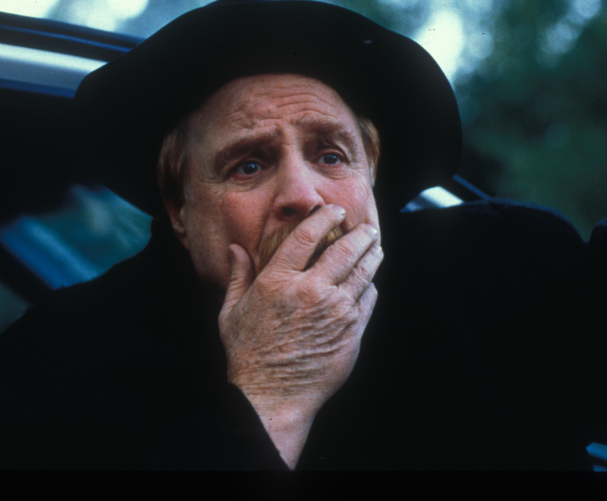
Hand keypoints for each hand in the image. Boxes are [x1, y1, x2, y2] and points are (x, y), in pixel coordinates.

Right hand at [218, 204, 381, 466]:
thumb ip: (238, 276)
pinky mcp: (352, 331)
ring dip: (371, 255)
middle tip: (365, 227)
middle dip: (359, 233)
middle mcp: (310, 291)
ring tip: (375, 246)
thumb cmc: (248, 354)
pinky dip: (370, 286)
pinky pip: (368, 300)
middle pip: (344, 250)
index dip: (324, 218)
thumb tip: (235, 249)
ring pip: (363, 272)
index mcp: (278, 281)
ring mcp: (335, 311)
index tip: (334, 211)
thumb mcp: (231, 312)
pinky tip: (369, 282)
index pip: (307, 236)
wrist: (272, 395)